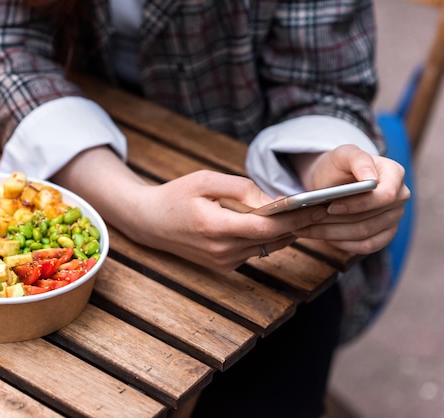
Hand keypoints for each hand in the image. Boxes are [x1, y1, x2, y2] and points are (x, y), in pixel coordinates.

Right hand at [125, 170, 329, 271]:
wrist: (149, 223)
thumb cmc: (175, 196)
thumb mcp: (204, 181)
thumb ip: (240, 188)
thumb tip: (271, 201)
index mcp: (215, 227)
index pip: (265, 228)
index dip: (295, 218)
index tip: (318, 206)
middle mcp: (221, 251)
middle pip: (272, 240)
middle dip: (299, 224)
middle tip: (324, 208)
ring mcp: (223, 261)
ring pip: (267, 247)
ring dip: (287, 232)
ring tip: (310, 213)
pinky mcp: (224, 265)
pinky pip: (255, 251)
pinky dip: (270, 238)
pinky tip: (280, 223)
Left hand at [291, 145, 410, 253]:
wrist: (333, 181)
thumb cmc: (338, 166)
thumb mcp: (343, 154)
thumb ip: (358, 159)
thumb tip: (371, 179)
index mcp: (394, 174)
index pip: (384, 196)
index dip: (357, 204)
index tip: (330, 206)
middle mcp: (399, 197)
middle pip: (370, 220)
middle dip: (336, 222)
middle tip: (308, 221)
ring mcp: (394, 218)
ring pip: (364, 235)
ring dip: (332, 234)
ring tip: (307, 229)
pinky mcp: (385, 234)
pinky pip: (366, 246)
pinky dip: (341, 244)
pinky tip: (322, 237)